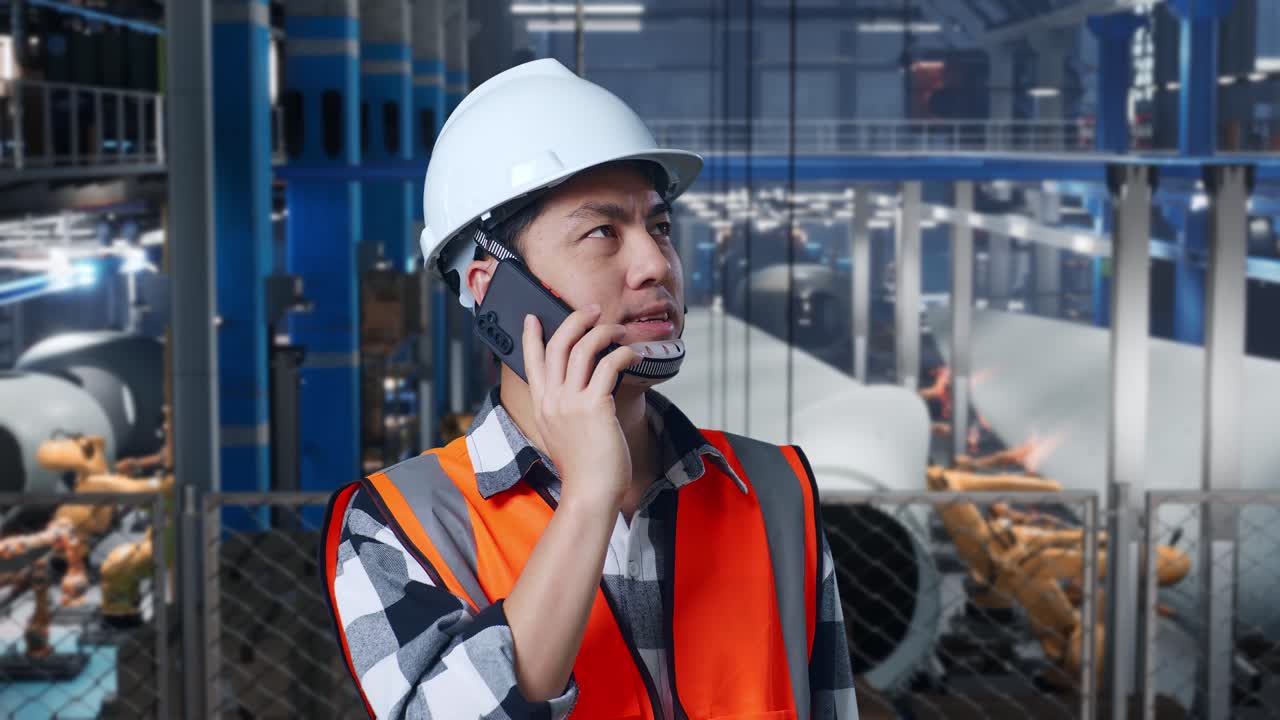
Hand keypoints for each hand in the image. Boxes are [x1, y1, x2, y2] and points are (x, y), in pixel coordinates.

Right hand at [522, 305, 642, 509]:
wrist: (590, 493)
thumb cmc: (584, 469)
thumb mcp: (561, 435)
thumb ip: (562, 411)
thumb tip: (578, 392)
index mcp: (541, 406)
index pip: (531, 362)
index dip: (530, 337)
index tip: (532, 318)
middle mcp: (552, 400)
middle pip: (557, 345)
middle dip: (574, 320)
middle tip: (591, 310)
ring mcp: (570, 402)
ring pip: (582, 349)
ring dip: (603, 332)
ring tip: (618, 329)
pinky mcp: (594, 406)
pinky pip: (609, 365)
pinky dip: (623, 353)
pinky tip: (634, 355)